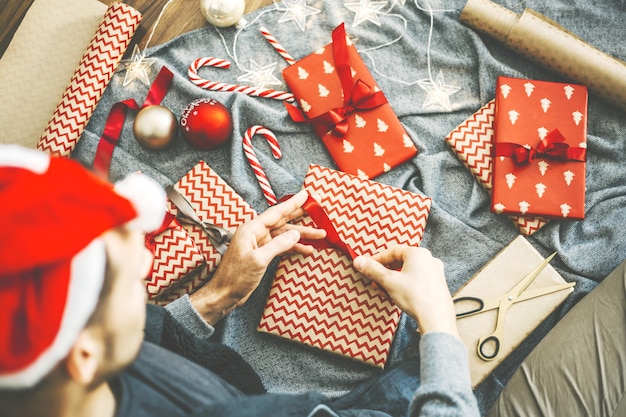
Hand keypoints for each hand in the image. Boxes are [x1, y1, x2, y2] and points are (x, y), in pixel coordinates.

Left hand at [190, 190, 325, 324]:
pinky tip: (307, 249)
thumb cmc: (235, 277)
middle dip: (300, 215)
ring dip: (302, 235)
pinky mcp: (262, 255)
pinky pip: (281, 246)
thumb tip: (295, 234)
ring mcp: (259, 244)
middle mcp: (255, 234)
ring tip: (320, 234)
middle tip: (317, 208)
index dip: (293, 203)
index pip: (276, 212)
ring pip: (284, 235)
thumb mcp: (258, 260)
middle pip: (282, 221)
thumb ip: (278, 245)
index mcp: (251, 229)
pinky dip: (294, 247)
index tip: (306, 195)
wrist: (224, 294)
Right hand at [353, 246, 458, 336]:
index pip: (392, 251)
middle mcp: (429, 260)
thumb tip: (359, 261)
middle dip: (384, 273)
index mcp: (418, 253)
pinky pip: (416, 280)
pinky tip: (397, 297)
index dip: (377, 259)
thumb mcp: (389, 281)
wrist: (436, 319)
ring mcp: (435, 272)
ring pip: (408, 272)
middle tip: (375, 282)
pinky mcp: (437, 285)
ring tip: (384, 292)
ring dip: (393, 280)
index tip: (367, 267)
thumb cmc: (416, 297)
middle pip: (400, 261)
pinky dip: (404, 285)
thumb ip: (373, 270)